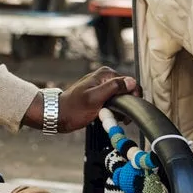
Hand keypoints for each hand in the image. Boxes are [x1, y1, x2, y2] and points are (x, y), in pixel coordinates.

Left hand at [22, 67, 140, 133]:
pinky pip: (114, 104)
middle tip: (119, 117)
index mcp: (105, 74)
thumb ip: (114, 88)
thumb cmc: (73, 108)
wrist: (58, 115)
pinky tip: (106, 116)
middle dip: (126, 105)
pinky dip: (114, 112)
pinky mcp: (101, 96)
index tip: (128, 111)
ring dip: (120, 110)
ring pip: (122, 99)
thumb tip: (132, 82)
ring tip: (109, 117)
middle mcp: (105, 78)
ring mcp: (103, 87)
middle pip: (127, 91)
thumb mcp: (95, 98)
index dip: (133, 97)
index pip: (130, 82)